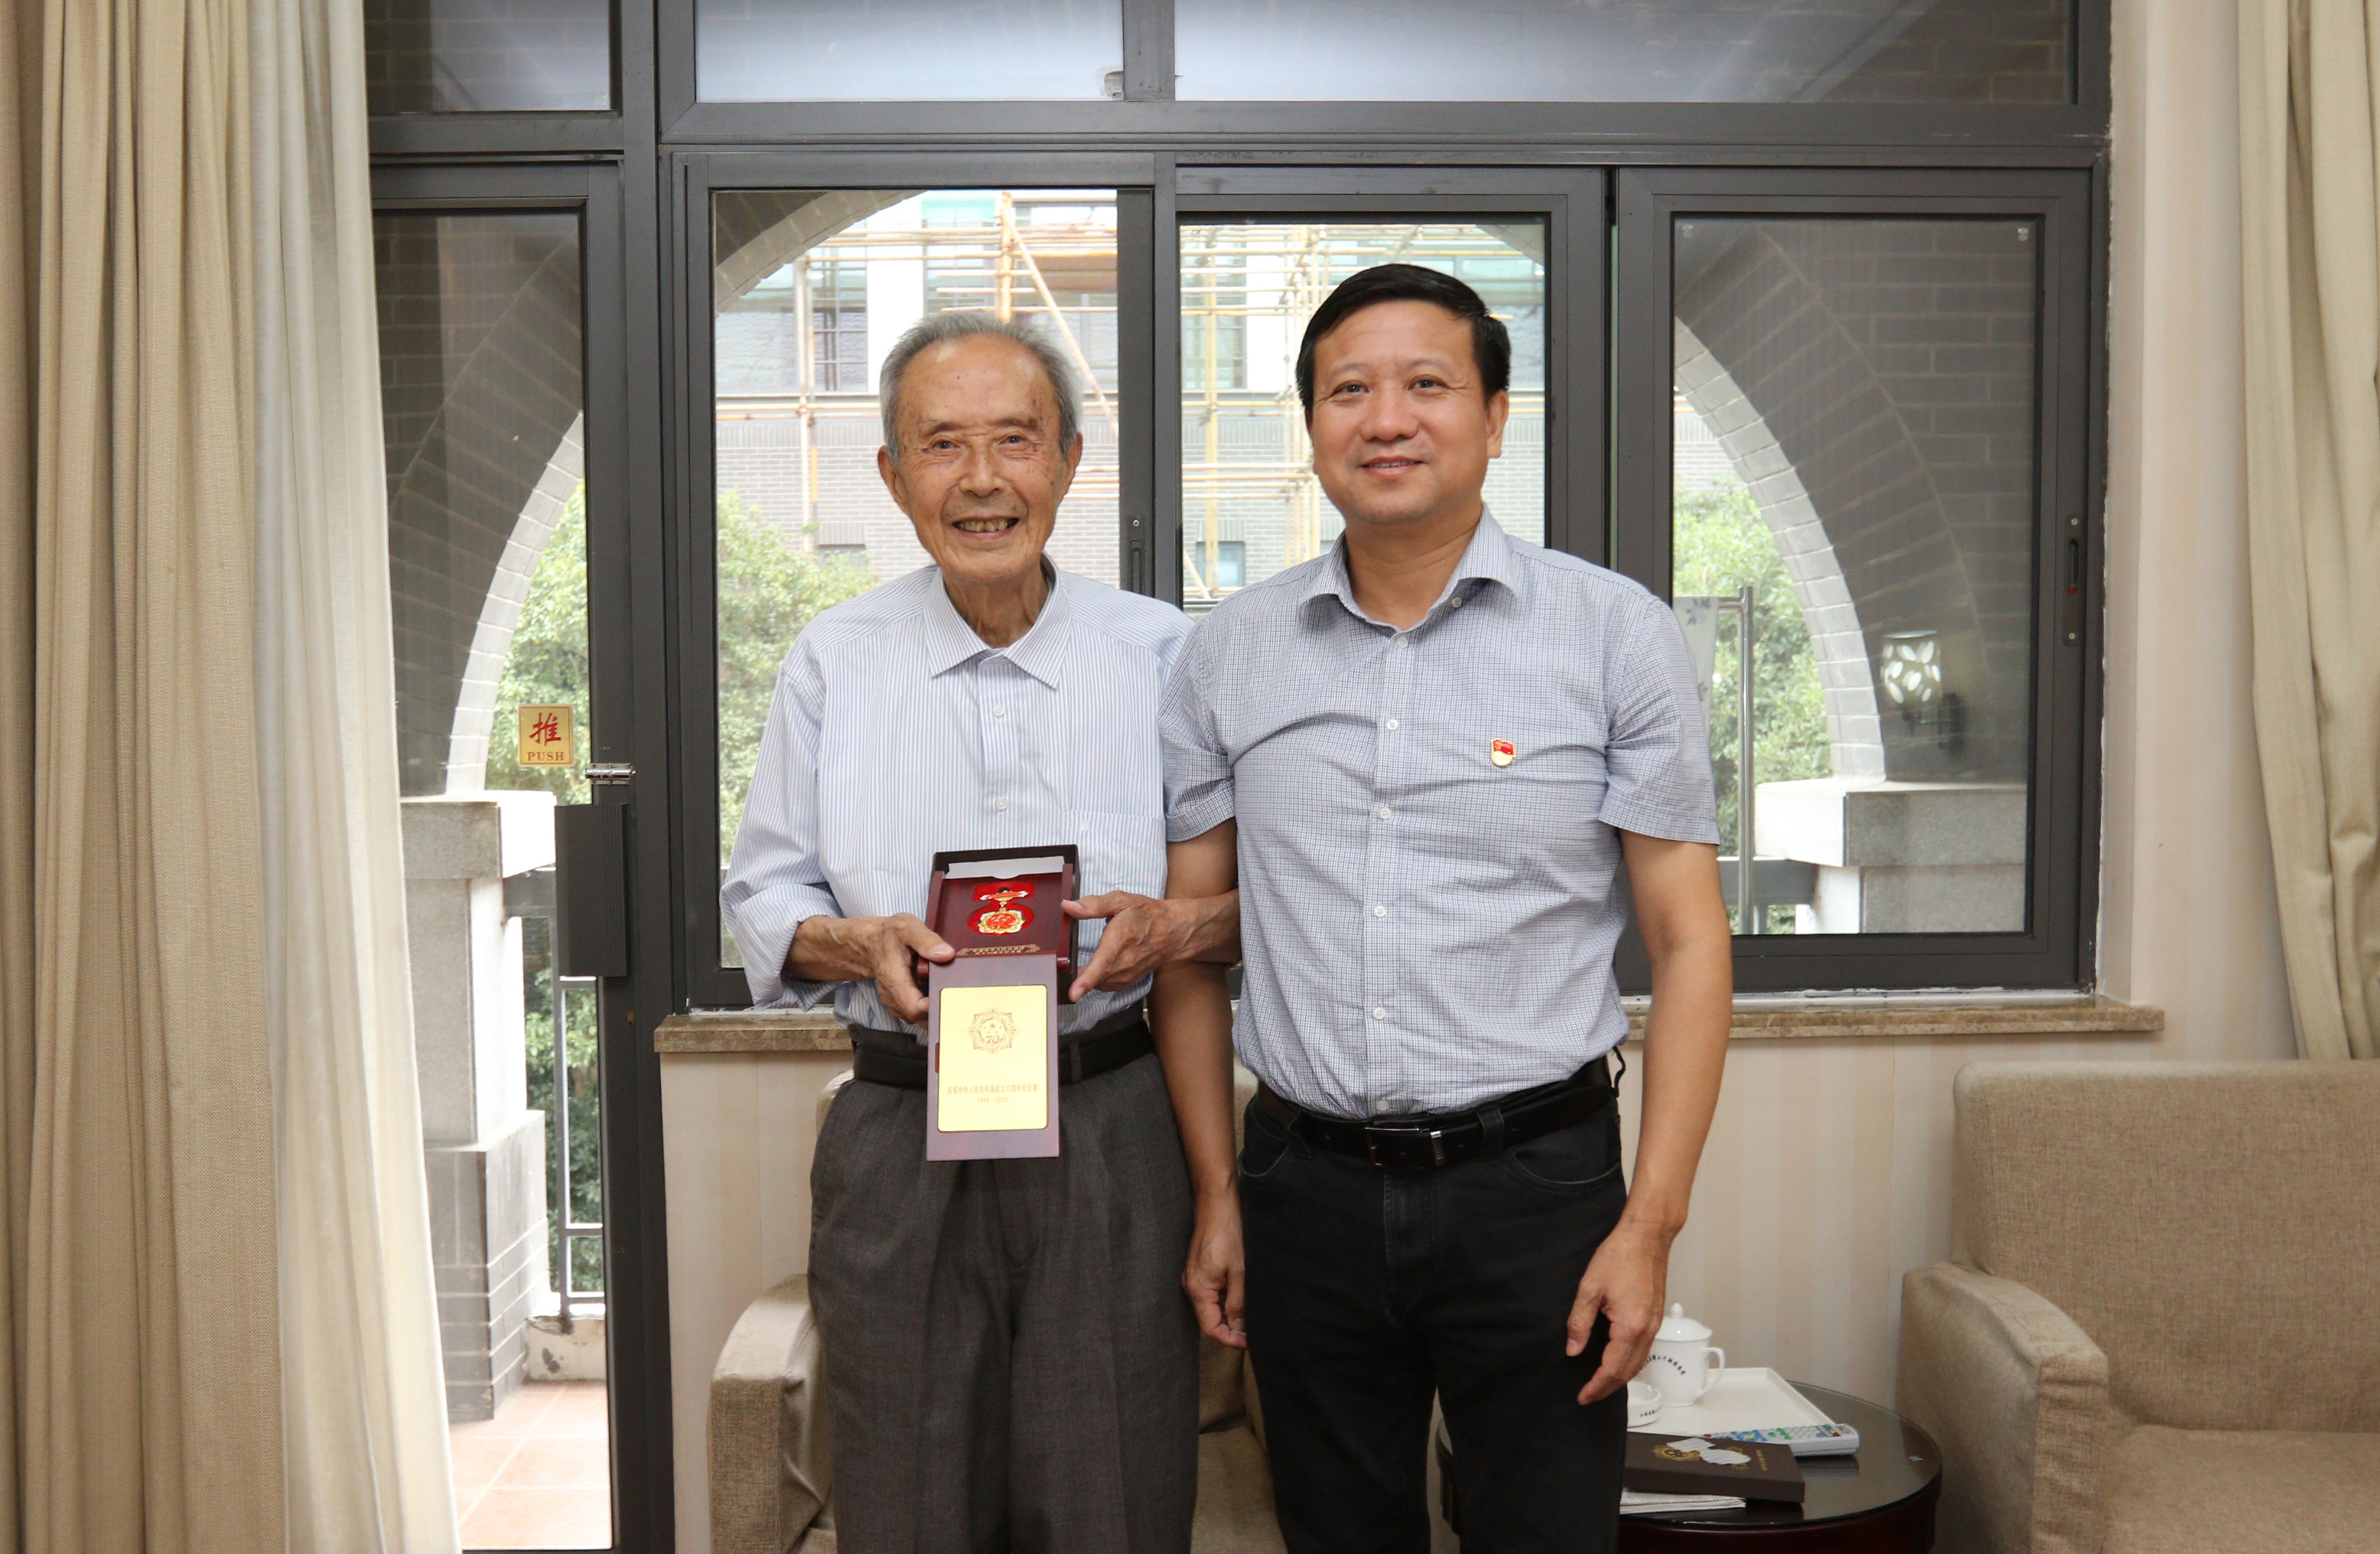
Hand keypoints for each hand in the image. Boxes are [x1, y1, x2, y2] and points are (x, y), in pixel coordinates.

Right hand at [869, 913, 950, 1022]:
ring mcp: (895, 1002)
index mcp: (894, 979)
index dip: (935, 1007)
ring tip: (951, 995)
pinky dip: (929, 1009)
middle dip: (940, 1011)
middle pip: (919, 1018)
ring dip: (936, 1011)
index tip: (952, 997)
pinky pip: (916, 1014)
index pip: (915, 1008)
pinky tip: (938, 994)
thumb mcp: (908, 928)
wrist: (872, 942)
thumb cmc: (890, 935)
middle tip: (959, 998)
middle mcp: (892, 996)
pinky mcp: (899, 1004)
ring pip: (918, 1018)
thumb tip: (946, 954)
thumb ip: (927, 941)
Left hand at [1064, 892, 1194, 999]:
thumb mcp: (1122, 900)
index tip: (1073, 993)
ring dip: (1086, 978)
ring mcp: (1128, 973)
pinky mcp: (1128, 981)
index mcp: (1120, 937)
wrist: (1174, 931)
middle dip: (1077, 976)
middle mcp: (1125, 960)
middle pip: (1096, 977)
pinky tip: (1095, 968)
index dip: (1086, 980)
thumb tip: (1068, 906)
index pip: (1102, 963)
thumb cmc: (1147, 915)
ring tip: (1078, 965)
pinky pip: (1106, 986)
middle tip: (1064, 966)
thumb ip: (1093, 904)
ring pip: (1099, 984)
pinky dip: (1096, 980)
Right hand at [1182, 1194, 1247, 1348]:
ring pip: (1213, 1306)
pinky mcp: (1201, 1268)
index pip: (1211, 1328)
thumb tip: (1241, 1328)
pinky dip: (1228, 1298)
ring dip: (1231, 1312)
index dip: (1231, 1339)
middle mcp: (1192, 1285)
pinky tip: (1243, 1294)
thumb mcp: (1239, 1271)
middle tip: (1256, 1329)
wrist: (1217, 1202)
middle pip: (1211, 1319)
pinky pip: (1213, 1292)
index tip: (1250, 1342)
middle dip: (1232, 1327)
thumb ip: (1239, 1303)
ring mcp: (1195, 1276)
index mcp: (1197, 1289)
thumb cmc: (1227, 1232)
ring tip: (1253, 1313)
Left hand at [1566, 1220, 1672, 1404]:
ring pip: (1639, 1363)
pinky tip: (1617, 1362)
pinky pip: (1644, 1350)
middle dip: (1608, 1388)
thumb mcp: (1589, 1288)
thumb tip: (1573, 1349)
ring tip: (1600, 1384)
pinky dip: (1630, 1363)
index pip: (1612, 1368)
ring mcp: (1654, 1324)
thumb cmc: (1619, 1255)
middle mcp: (1647, 1330)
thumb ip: (1579, 1322)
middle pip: (1629, 1372)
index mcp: (1630, 1326)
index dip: (1596, 1386)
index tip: (1582, 1396)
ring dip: (1620, 1378)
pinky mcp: (1655, 1317)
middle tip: (1588, 1396)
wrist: (1647, 1236)